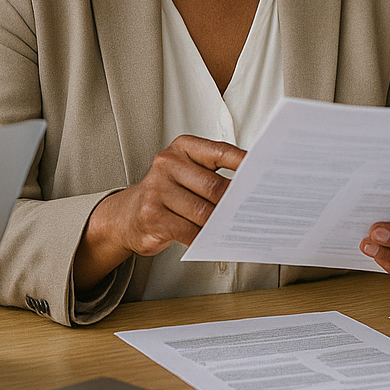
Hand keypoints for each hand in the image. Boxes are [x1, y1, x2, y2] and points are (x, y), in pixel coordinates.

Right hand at [75, 135, 244, 289]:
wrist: (126, 216)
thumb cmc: (164, 193)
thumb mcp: (185, 173)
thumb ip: (211, 175)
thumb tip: (247, 190)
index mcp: (181, 149)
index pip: (220, 152)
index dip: (244, 163)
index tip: (263, 171)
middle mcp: (167, 165)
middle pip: (215, 187)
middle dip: (235, 202)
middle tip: (253, 211)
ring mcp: (158, 191)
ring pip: (204, 212)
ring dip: (222, 224)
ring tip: (236, 228)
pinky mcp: (153, 217)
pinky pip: (190, 231)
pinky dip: (206, 239)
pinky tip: (214, 240)